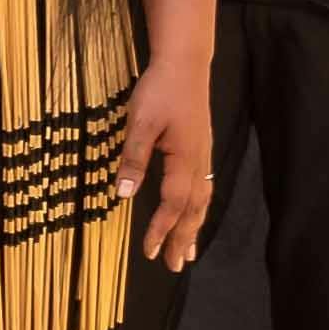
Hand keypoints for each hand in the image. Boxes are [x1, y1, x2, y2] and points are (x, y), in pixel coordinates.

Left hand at [122, 60, 214, 264]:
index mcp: (185, 159)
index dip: (161, 229)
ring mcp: (203, 156)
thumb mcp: (140, 122)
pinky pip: (203, 188)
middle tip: (174, 266)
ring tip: (187, 252)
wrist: (185, 63)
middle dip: (183, 239)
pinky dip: (198, 208)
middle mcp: (199, 162)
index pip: (173, 203)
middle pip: (193, 209)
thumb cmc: (160, 90)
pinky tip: (193, 215)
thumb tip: (125, 194)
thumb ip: (134, 158)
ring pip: (201, 200)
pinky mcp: (200, 149)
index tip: (149, 252)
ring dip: (194, 227)